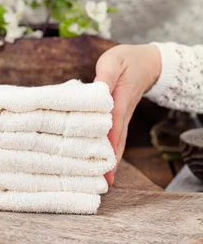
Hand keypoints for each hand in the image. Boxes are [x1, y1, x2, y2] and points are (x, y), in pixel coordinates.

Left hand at [94, 44, 161, 185]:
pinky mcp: (120, 117)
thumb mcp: (113, 62)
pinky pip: (116, 136)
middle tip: (104, 183)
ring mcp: (124, 116)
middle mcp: (124, 112)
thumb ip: (105, 76)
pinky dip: (110, 150)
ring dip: (111, 160)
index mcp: (121, 98)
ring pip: (118, 141)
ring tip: (104, 181)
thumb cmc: (126, 61)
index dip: (109, 143)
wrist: (147, 63)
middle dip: (111, 161)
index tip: (105, 162)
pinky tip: (103, 162)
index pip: (114, 124)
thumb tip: (97, 91)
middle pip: (118, 140)